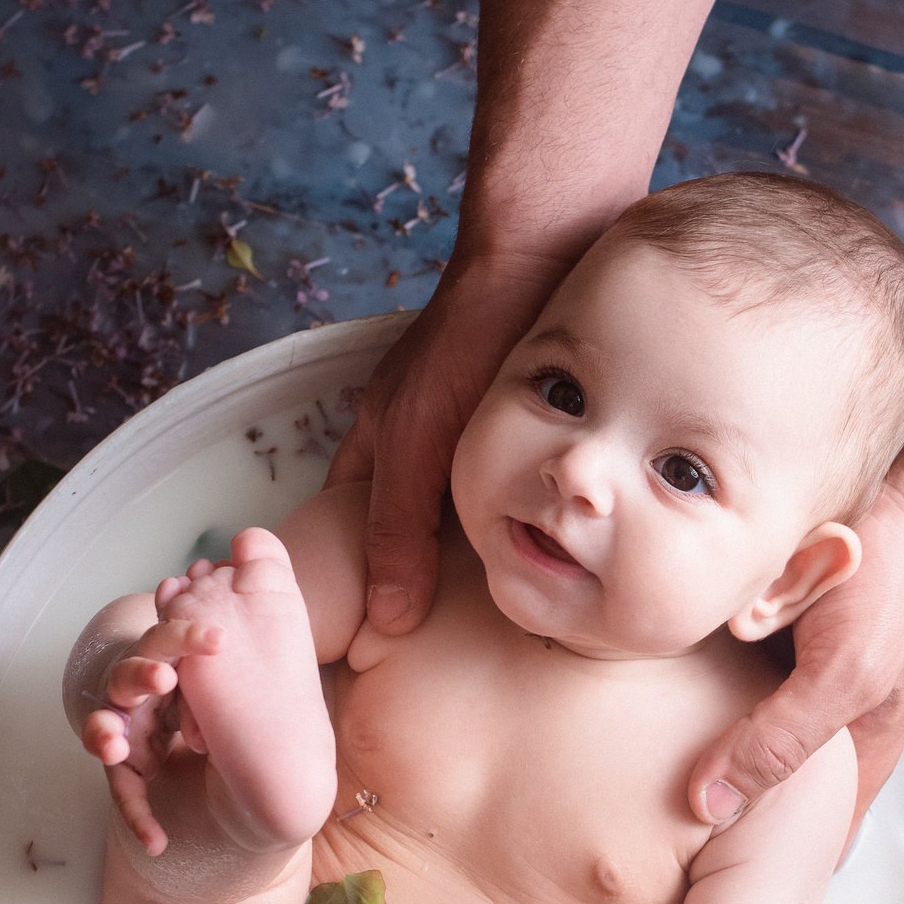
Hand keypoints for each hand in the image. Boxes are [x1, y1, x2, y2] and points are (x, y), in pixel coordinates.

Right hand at [78, 592, 222, 855]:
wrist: (197, 737)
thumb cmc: (205, 685)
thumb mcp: (220, 647)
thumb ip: (237, 604)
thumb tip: (254, 539)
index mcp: (164, 657)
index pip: (166, 638)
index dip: (185, 637)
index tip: (218, 640)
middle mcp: (136, 690)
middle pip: (127, 676)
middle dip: (141, 674)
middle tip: (164, 678)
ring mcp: (124, 730)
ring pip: (106, 730)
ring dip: (106, 734)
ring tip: (114, 747)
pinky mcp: (126, 770)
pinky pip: (125, 794)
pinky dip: (139, 818)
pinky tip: (157, 841)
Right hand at [325, 255, 569, 634]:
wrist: (547, 251)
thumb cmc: (468, 335)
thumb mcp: (417, 441)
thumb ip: (398, 528)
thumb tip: (388, 619)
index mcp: (378, 450)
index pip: (349, 535)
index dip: (355, 587)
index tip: (371, 650)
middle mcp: (422, 448)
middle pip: (411, 535)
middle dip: (428, 586)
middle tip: (450, 651)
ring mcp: (473, 440)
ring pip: (470, 520)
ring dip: (488, 559)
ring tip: (511, 616)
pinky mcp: (528, 433)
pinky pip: (519, 495)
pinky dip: (529, 525)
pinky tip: (554, 558)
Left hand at [686, 476, 903, 848]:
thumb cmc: (894, 585)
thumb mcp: (839, 676)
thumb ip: (778, 741)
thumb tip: (709, 804)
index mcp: (858, 751)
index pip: (812, 834)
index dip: (766, 861)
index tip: (709, 880)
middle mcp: (829, 723)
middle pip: (766, 784)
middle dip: (722, 802)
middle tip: (661, 831)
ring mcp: (800, 682)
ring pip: (739, 731)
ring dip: (705, 740)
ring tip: (644, 769)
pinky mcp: (774, 643)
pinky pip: (726, 679)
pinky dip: (701, 683)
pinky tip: (661, 692)